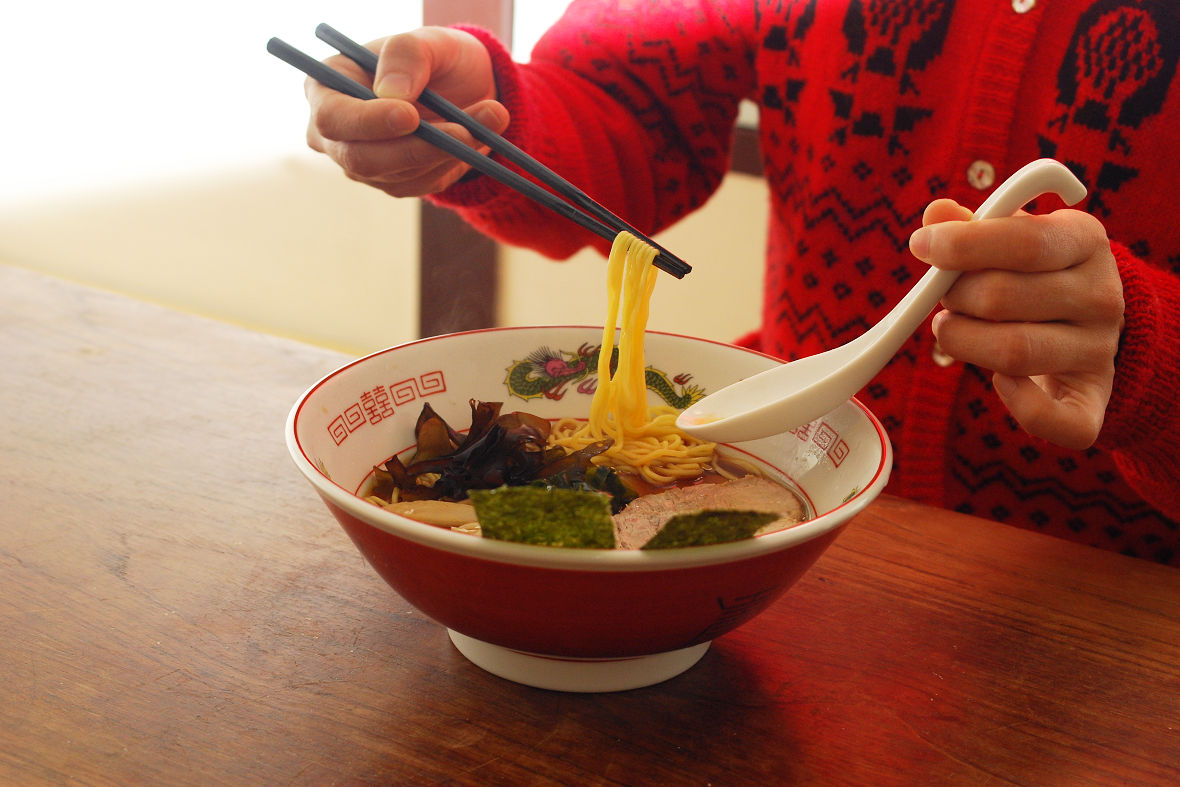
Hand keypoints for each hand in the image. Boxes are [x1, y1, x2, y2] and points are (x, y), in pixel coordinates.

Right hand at [304, 27, 509, 196]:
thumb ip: (409, 54)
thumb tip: (393, 92)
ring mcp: (362, 162)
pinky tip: (477, 140)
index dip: (368, 122)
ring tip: (491, 118)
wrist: (467, 88)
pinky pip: (421, 185)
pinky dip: (454, 164)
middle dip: (418, 148)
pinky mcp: (393, 182)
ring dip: (448, 152)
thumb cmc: (438, 58)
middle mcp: (334, 133)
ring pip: (398, 175)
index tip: (411, 116)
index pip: (332, 117)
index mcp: (327, 87)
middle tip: (465, 132)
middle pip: (362, 159)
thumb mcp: (431, 41)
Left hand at [909, 199, 1124, 449]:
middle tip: (945, 297)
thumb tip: (936, 214)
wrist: (1087, 327)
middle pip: (1003, 298)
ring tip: (951, 329)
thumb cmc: (1034, 275)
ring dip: (962, 342)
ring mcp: (1099, 352)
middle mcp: (1102, 296)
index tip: (921, 245)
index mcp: (1085, 242)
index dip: (963, 244)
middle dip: (954, 297)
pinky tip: (999, 380)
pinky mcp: (1092, 402)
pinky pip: (1051, 418)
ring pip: (1013, 353)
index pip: (1025, 242)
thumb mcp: (1014, 238)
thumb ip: (975, 226)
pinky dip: (1014, 403)